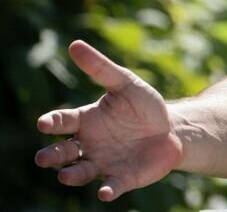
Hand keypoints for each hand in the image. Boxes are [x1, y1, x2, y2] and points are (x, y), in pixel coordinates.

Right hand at [34, 40, 183, 200]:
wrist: (172, 130)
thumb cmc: (144, 106)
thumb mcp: (126, 84)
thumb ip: (101, 68)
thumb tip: (74, 44)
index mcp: (86, 121)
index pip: (62, 121)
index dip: (52, 122)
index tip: (44, 123)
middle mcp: (88, 145)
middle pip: (62, 152)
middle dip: (51, 155)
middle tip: (43, 158)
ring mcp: (102, 163)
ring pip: (79, 172)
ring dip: (71, 175)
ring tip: (66, 176)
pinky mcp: (121, 178)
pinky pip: (110, 186)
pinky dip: (106, 190)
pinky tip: (105, 192)